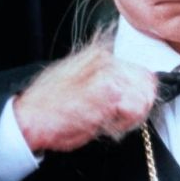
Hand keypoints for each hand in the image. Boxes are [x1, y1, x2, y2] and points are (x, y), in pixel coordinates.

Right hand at [13, 42, 156, 152]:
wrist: (31, 117)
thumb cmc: (49, 104)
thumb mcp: (74, 76)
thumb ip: (100, 74)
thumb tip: (127, 83)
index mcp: (99, 55)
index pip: (140, 71)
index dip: (141, 93)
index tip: (132, 106)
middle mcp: (107, 61)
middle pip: (148, 83)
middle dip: (140, 105)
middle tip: (122, 118)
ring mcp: (110, 76)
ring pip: (144, 98)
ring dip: (132, 116)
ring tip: (112, 123)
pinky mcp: (111, 95)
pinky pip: (135, 111)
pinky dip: (124, 124)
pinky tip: (106, 126)